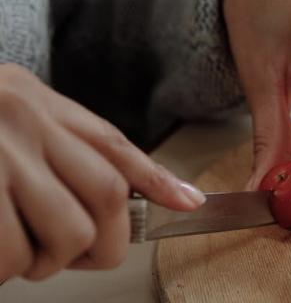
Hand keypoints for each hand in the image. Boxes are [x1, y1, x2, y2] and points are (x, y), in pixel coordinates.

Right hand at [0, 64, 205, 280]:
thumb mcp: (23, 114)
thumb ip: (84, 147)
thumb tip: (169, 192)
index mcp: (37, 104)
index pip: (114, 148)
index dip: (157, 182)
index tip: (188, 205)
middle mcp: (20, 123)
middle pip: (104, 199)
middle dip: (102, 243)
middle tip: (76, 255)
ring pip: (62, 234)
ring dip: (47, 262)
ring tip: (23, 253)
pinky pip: (6, 255)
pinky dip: (6, 270)